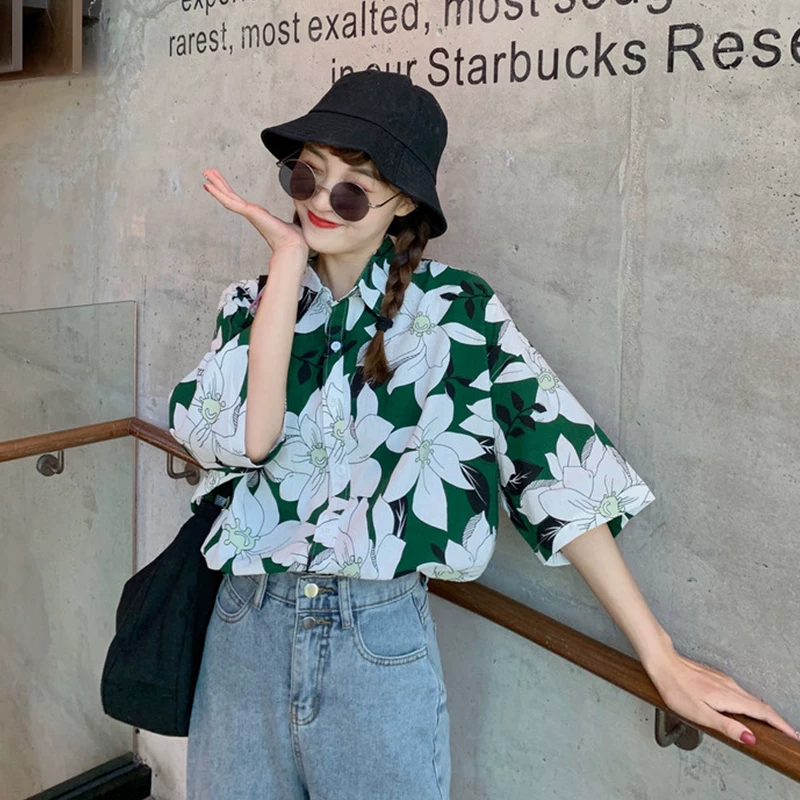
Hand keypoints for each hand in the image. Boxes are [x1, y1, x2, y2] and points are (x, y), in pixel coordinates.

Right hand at [202, 169, 308, 257]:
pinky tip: (210, 186)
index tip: (220, 182)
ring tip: (206, 173)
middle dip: (219, 183)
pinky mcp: (249, 213)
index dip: (228, 190)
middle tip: (208, 172)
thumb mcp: (289, 221)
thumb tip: (297, 214)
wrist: (293, 245)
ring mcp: (249, 213)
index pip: (239, 199)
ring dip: (216, 185)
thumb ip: (287, 218)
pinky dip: (219, 193)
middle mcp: (251, 213)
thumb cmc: (292, 237)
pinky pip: (231, 201)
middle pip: (230, 196)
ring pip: (228, 197)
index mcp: (258, 214)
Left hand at [646, 648, 799, 746]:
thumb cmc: (676, 688)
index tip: (793, 735)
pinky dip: (750, 703)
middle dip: (776, 720)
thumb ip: (726, 726)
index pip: (762, 712)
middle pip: (760, 705)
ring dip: (764, 712)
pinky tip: (746, 709)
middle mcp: (730, 686)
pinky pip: (740, 692)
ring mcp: (723, 680)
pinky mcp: (717, 678)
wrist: (663, 663)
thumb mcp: (699, 713)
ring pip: (750, 698)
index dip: (780, 724)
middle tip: (788, 733)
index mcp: (728, 697)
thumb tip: (750, 738)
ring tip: (772, 725)